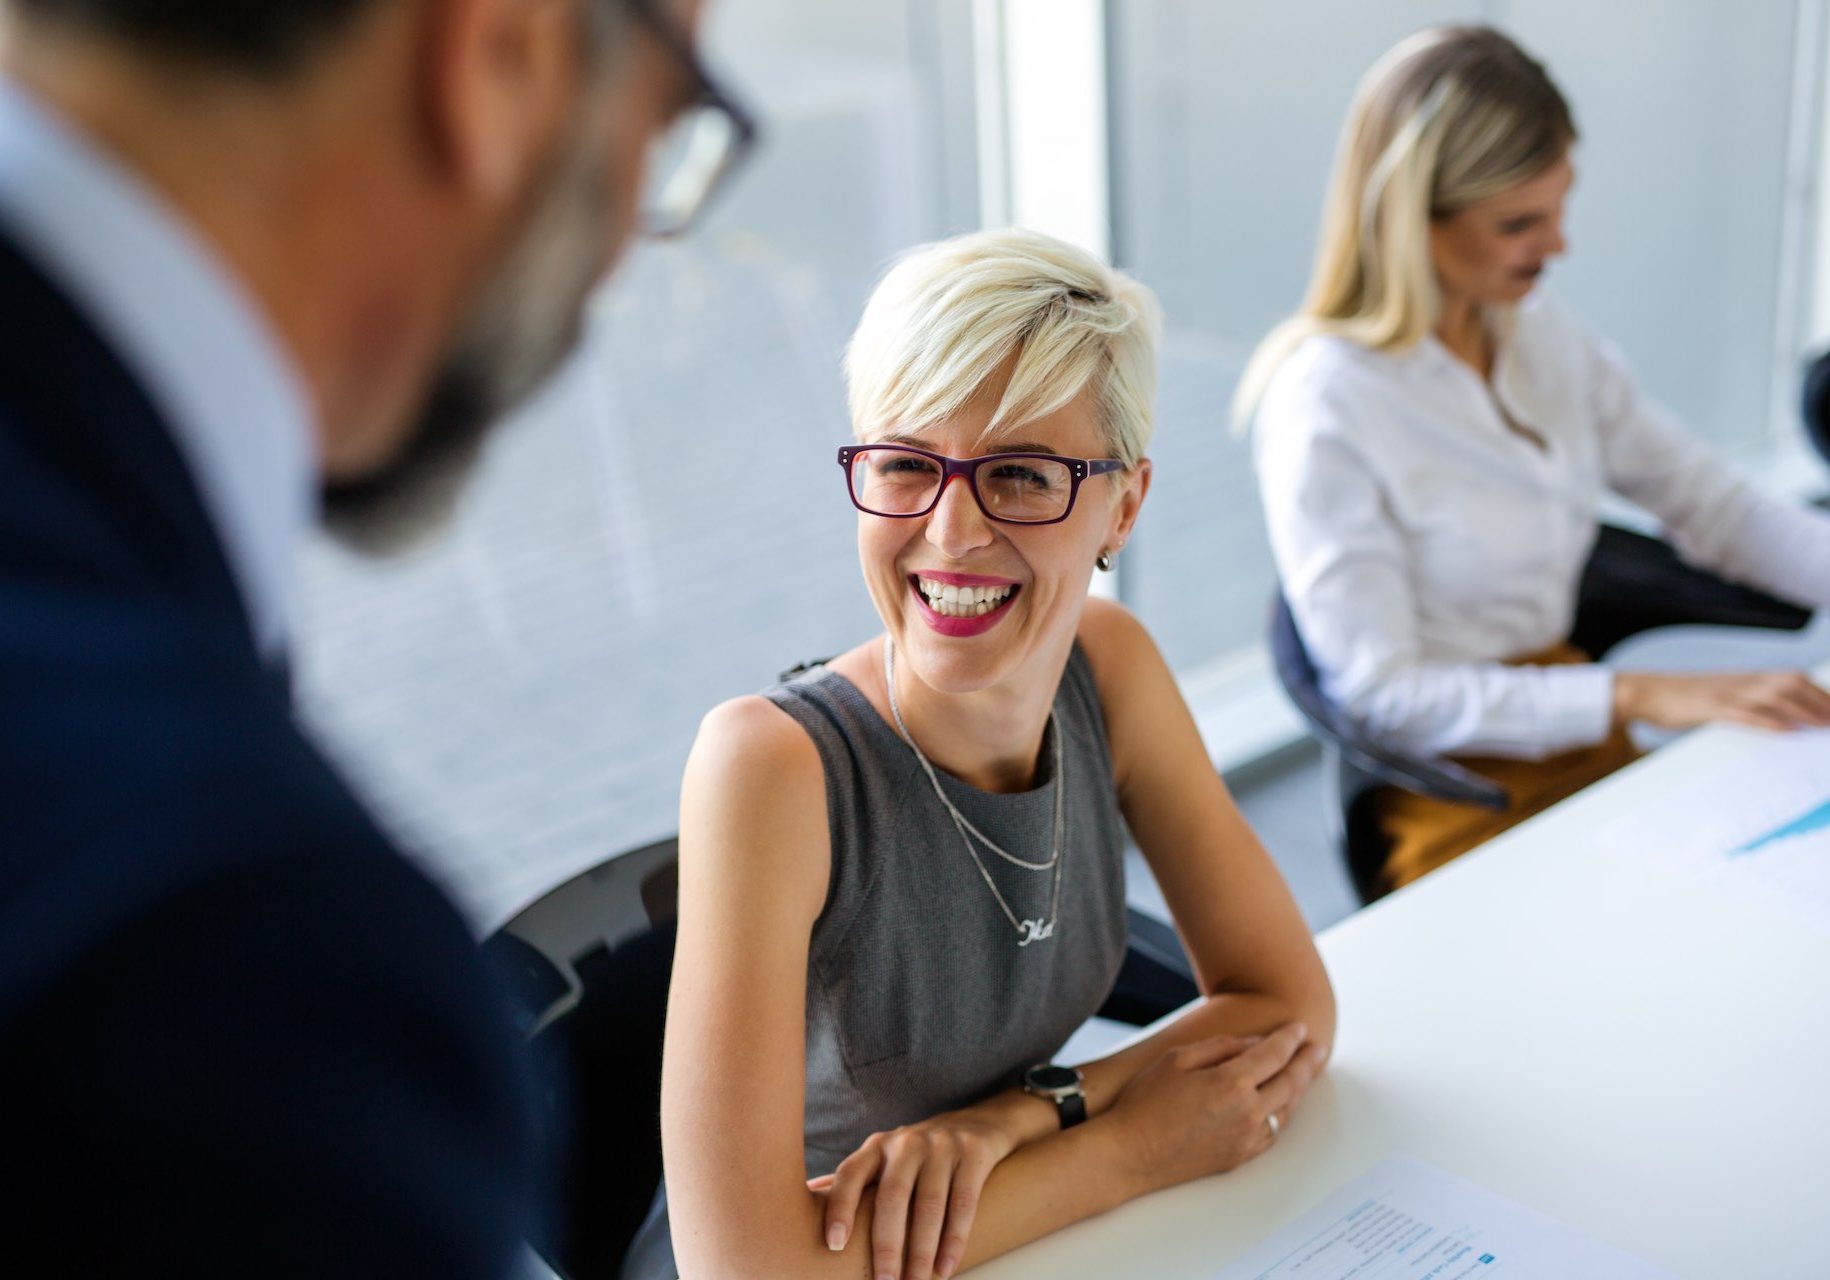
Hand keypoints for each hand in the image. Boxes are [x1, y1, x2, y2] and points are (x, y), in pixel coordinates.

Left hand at [811, 1104, 1021, 1279]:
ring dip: (921, 1250)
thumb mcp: (883, 1159)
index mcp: (876, 1146)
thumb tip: (805, 1197)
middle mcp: (906, 1143)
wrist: (977, 1123)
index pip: (850, 1175)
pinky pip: (963, 1201)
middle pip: (891, 1196)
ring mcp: (941, 1146)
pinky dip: (954, 1240)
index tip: (833, 1245)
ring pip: (929, 1204)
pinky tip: (945, 1268)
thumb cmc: (918, 1153)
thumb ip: (852, 1182)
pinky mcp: (973, 1153)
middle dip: (886, 1245)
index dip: (839, 1208)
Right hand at [1105, 1022, 1321, 1195]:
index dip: (1289, 1038)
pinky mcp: (1240, 1157)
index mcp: (1231, 1083)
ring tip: (1304, 1073)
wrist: (1130, 1154)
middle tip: (1317, 1048)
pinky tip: (1281, 1104)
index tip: (1299, 1028)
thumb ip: (1221, 1047)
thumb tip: (1254, 1045)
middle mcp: (1247, 1112)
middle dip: (1306, 1062)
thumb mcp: (1177, 1059)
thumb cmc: (1146, 1102)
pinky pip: (1272, 1133)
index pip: (1274, 1054)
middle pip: (1291, 1083)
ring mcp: (1246, 1139)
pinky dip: (1282, 1114)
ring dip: (1298, 1088)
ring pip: (1286, 1110)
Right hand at [1614, 670, 1829, 732]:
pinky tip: (1788, 731)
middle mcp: (1741, 681)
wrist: (1644, 691)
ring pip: (1774, 696)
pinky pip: (1746, 714)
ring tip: (1823, 726)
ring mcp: (1726, 693)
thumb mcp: (1719, 695)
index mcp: (1745, 678)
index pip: (1793, 678)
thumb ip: (1746, 702)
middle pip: (1791, 684)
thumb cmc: (1682, 698)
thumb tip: (1776, 720)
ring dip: (1803, 711)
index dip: (1818, 693)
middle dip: (1819, 701)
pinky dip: (1770, 722)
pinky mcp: (1711, 708)